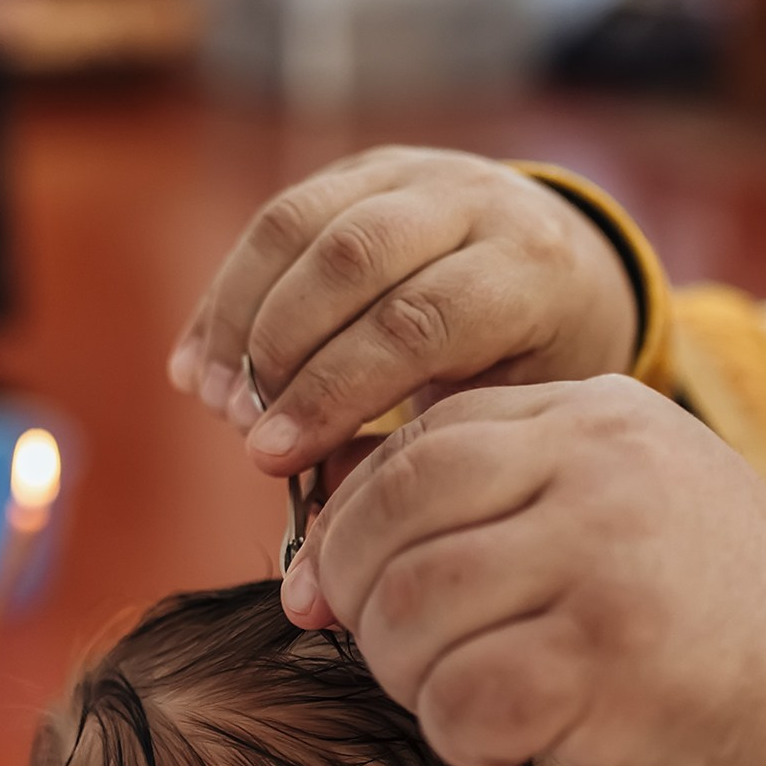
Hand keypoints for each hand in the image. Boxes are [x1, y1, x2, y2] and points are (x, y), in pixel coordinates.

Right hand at [166, 148, 640, 477]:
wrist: (566, 270)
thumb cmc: (529, 374)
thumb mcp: (497, 426)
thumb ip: (407, 482)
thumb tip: (307, 595)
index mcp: (528, 267)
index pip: (415, 321)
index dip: (332, 393)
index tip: (271, 460)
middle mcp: (475, 200)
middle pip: (352, 262)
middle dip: (280, 354)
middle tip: (241, 429)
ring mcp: (414, 173)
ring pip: (301, 227)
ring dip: (240, 320)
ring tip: (213, 400)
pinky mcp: (361, 170)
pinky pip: (275, 220)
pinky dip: (227, 295)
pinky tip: (199, 364)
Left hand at [285, 377, 765, 765]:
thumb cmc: (707, 622)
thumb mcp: (622, 508)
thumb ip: (507, 495)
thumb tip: (330, 546)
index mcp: (598, 414)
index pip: (420, 444)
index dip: (350, 520)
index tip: (325, 587)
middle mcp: (600, 468)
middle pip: (395, 518)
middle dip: (357, 598)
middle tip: (382, 654)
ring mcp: (605, 560)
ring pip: (411, 610)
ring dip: (404, 674)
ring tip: (451, 696)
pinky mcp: (607, 665)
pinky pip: (460, 698)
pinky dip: (453, 733)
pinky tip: (495, 740)